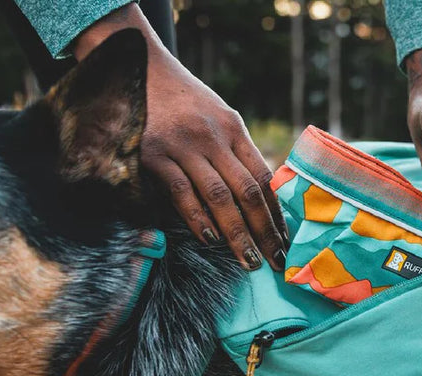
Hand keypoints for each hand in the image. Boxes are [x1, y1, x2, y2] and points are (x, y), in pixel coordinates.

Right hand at [75, 8, 287, 270]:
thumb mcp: (216, 117)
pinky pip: (182, 192)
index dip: (275, 212)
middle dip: (263, 231)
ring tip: (248, 260)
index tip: (284, 240)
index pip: (263, 177)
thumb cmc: (181, 100)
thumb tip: (258, 193)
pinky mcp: (154, 154)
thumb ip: (234, 151)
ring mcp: (184, 145)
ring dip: (236, 233)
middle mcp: (213, 137)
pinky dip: (197, 217)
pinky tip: (209, 238)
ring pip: (219, 197)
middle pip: (247, 192)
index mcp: (233, 128)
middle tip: (274, 261)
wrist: (137, 68)